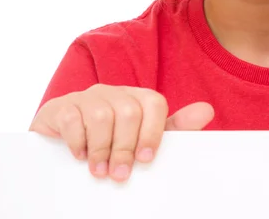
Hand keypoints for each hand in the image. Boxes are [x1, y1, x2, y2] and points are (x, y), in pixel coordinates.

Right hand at [29, 84, 213, 181]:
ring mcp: (87, 97)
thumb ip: (173, 129)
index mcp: (137, 98)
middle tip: (119, 175)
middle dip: (125, 147)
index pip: (154, 103)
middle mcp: (114, 92)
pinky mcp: (61, 106)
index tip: (146, 159)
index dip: (153, 132)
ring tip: (99, 171)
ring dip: (101, 148)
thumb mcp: (142, 138)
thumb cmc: (110, 141)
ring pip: (101, 114)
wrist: (62, 141)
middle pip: (128, 111)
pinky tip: (79, 156)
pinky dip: (77, 140)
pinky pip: (72, 117)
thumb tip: (207, 110)